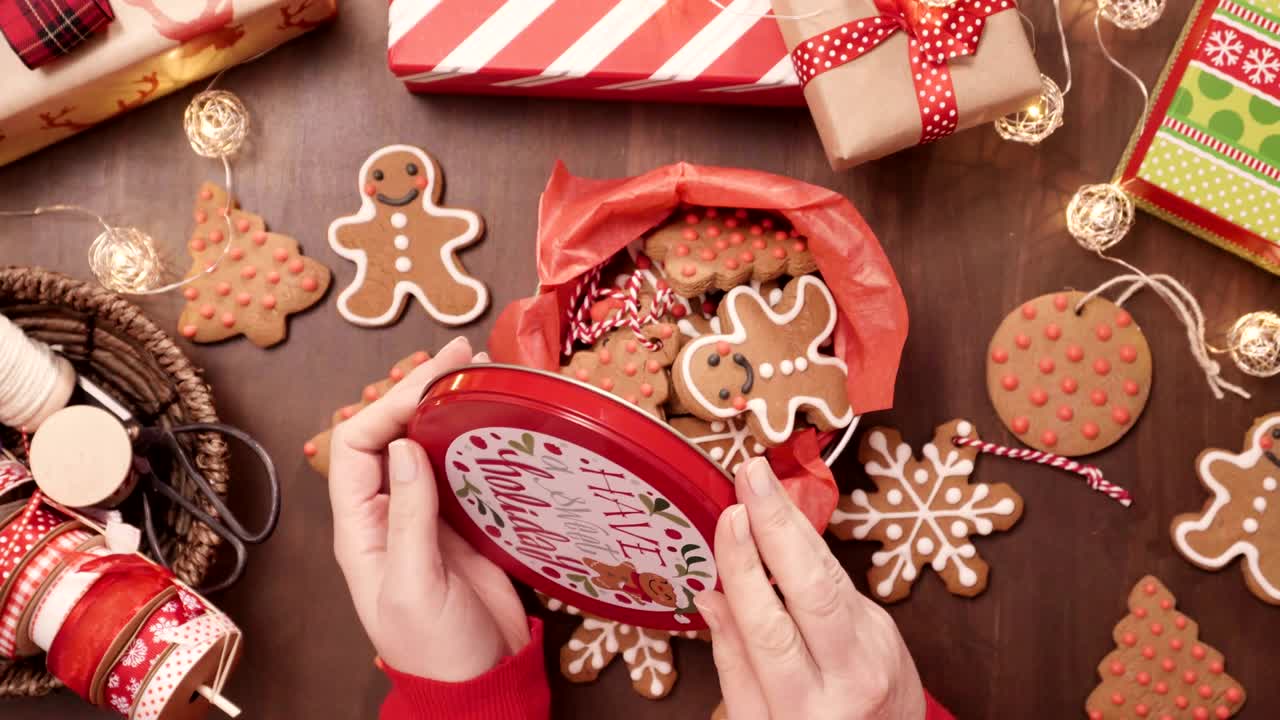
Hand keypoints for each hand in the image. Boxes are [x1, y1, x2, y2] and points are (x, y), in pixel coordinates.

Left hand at [328, 336, 529, 681]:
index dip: (389, 404)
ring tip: (482, 371)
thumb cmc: (436, 650)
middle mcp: (389, 512)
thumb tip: (407, 443)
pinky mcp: (467, 523)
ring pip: (429, 444)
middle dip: (419, 388)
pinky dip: (479, 437)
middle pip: (392, 433)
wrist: (481, 684)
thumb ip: (409, 517)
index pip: (358, 445)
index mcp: (362, 527)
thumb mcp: (416, 587)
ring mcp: (429, 515)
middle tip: (463, 355)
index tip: (434, 379)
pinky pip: (466, 467)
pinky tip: (499, 418)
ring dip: (450, 405)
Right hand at [696, 458, 925, 719]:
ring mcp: (876, 648)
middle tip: (752, 475)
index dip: (747, 570)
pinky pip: (840, 580)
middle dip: (779, 525)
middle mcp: (850, 677)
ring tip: (763, 482)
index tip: (729, 518)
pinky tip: (785, 517)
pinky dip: (810, 547)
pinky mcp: (885, 626)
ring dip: (795, 523)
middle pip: (814, 591)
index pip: (770, 629)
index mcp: (807, 710)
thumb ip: (734, 663)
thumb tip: (709, 597)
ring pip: (832, 574)